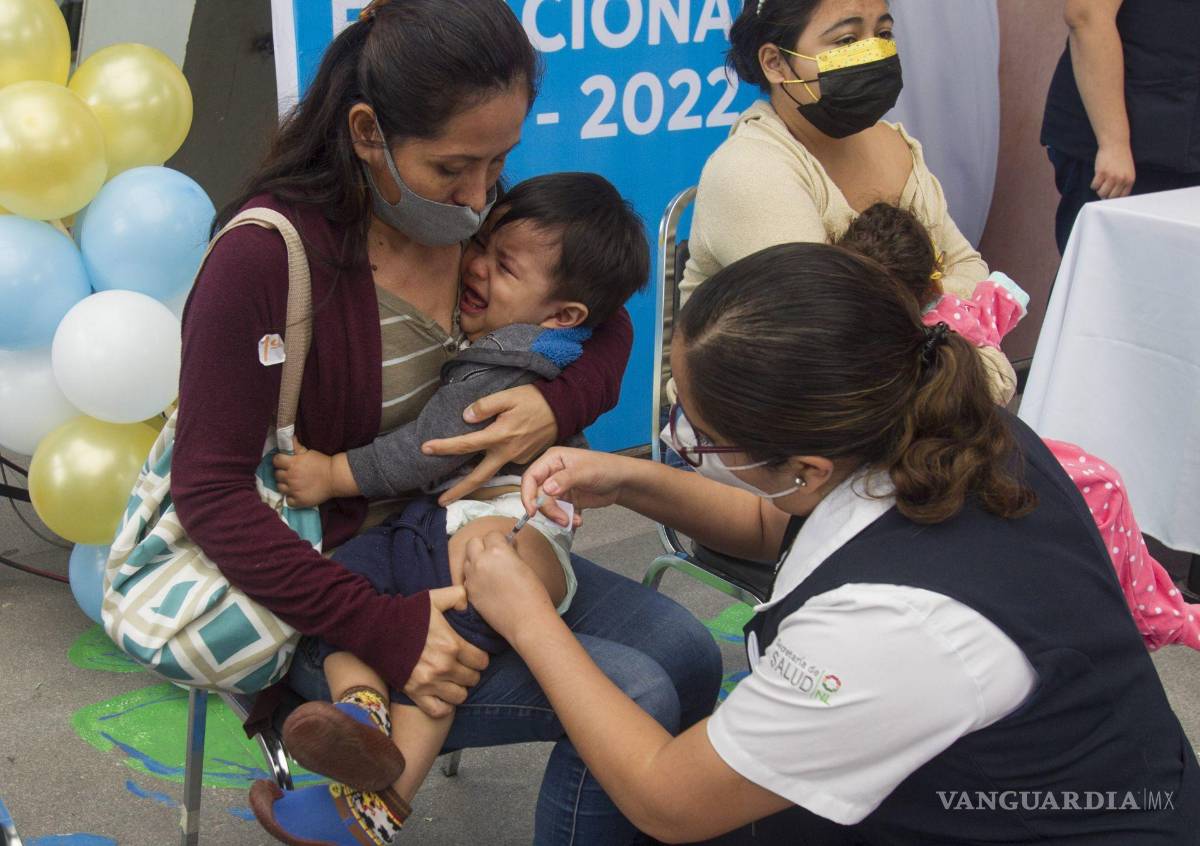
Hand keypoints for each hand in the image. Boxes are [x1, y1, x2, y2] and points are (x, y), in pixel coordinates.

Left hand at [273, 437, 334, 507]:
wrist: (335, 477)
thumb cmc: (322, 462)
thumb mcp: (308, 452)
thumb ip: (296, 446)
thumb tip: (288, 437)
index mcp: (292, 463)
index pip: (276, 461)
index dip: (279, 461)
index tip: (284, 462)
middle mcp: (290, 477)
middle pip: (277, 475)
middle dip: (282, 473)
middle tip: (289, 473)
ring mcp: (294, 490)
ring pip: (280, 488)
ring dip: (284, 485)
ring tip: (292, 484)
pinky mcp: (299, 500)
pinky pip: (288, 500)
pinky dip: (291, 498)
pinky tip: (296, 493)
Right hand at [401, 586, 488, 718]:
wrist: (376, 629)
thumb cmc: (407, 613)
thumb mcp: (434, 598)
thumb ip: (458, 596)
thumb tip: (469, 605)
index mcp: (452, 645)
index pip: (481, 661)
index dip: (480, 658)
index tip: (474, 655)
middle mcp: (443, 666)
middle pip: (473, 679)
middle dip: (471, 672)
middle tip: (463, 666)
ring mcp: (429, 682)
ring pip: (460, 696)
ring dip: (459, 688)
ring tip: (454, 680)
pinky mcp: (415, 693)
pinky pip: (439, 710)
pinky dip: (444, 705)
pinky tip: (443, 695)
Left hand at [421, 384, 557, 505]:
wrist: (564, 409)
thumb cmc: (534, 399)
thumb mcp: (508, 396)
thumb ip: (485, 406)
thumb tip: (466, 418)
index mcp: (500, 435)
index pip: (466, 444)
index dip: (444, 447)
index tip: (425, 449)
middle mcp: (507, 452)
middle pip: (478, 477)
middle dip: (458, 491)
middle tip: (440, 502)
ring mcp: (517, 458)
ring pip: (491, 472)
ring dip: (473, 483)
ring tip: (456, 490)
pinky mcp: (524, 459)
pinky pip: (504, 463)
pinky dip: (492, 464)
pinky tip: (487, 459)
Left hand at [462, 532, 557, 641]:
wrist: (526, 621)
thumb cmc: (533, 593)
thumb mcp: (524, 566)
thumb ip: (511, 553)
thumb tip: (507, 545)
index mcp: (497, 551)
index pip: (491, 534)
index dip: (499, 540)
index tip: (504, 547)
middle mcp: (480, 561)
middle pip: (473, 542)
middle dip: (482, 546)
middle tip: (493, 556)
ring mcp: (472, 578)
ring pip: (467, 560)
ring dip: (475, 562)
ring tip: (488, 572)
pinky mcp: (469, 593)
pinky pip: (467, 579)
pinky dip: (474, 579)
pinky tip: (486, 586)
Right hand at [520, 447, 627, 527]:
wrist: (621, 482)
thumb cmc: (606, 468)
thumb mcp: (586, 472)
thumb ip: (565, 479)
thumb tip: (546, 489)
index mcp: (552, 460)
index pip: (531, 477)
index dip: (528, 494)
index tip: (532, 511)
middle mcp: (551, 473)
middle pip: (538, 496)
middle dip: (549, 510)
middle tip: (563, 519)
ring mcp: (558, 488)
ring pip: (547, 507)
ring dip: (558, 517)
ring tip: (574, 521)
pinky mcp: (565, 500)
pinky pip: (558, 513)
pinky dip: (566, 519)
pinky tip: (578, 520)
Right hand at [1091, 143, 1135, 198]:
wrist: (1116, 144)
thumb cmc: (1121, 157)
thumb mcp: (1128, 171)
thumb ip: (1123, 183)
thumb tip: (1112, 196)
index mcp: (1130, 180)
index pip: (1121, 197)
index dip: (1114, 197)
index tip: (1110, 195)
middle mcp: (1121, 180)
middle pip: (1110, 197)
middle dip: (1105, 195)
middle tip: (1103, 189)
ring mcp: (1111, 177)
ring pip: (1101, 193)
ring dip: (1099, 190)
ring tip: (1100, 183)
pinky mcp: (1101, 173)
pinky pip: (1094, 186)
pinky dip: (1093, 184)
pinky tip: (1096, 178)